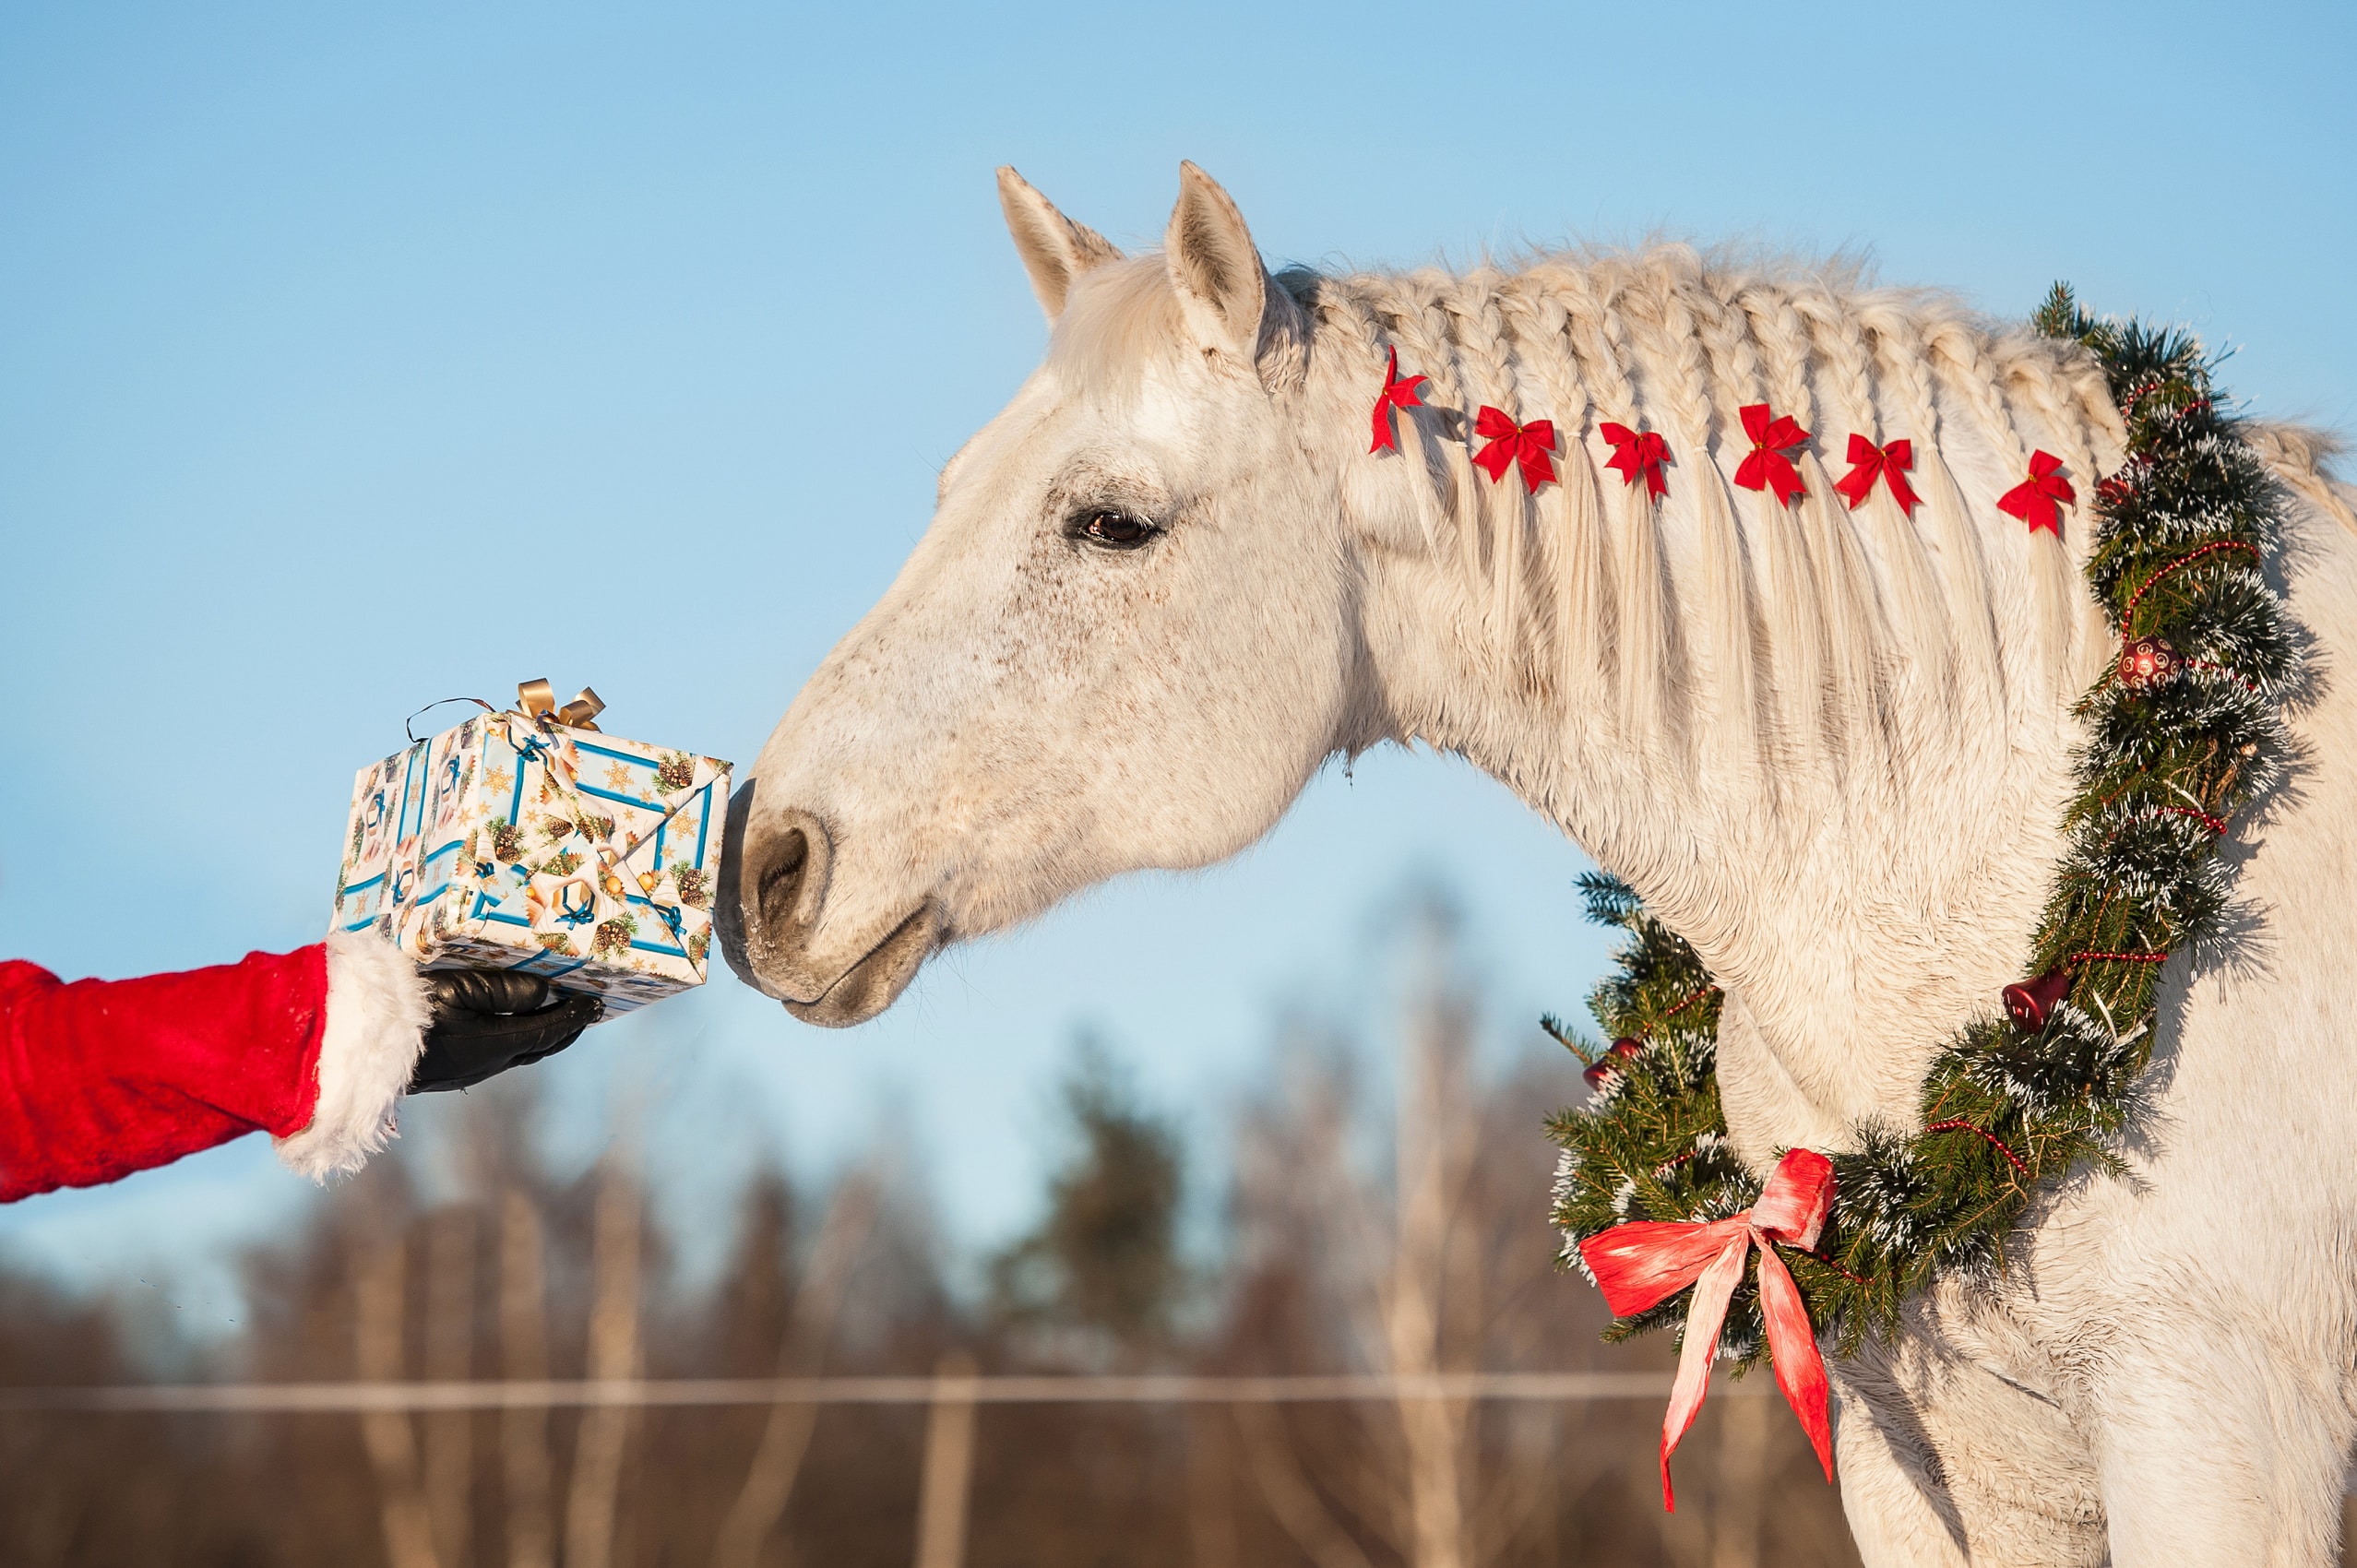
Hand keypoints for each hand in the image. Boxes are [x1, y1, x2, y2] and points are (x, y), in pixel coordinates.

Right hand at [409, 970, 601, 1093]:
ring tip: (558, 1018)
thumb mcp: (460, 987)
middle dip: (566, 1028)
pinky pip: (499, 1057)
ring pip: (519, 1054)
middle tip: (586, 1012)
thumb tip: (545, 994)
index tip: (595, 1004)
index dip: (574, 1017)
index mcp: (497, 1044)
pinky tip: (515, 1030)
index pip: (549, 1031)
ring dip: (542, 1036)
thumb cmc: (408, 1009)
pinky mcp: (453, 1072)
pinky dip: (519, 1042)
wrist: (362, 1047)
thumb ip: (506, 990)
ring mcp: (470, 1072)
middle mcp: (490, 1064)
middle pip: (540, 1047)